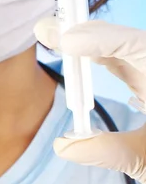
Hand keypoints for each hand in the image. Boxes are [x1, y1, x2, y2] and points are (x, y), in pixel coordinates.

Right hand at [34, 18, 145, 182]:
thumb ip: (110, 152)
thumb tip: (63, 145)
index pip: (136, 46)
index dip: (101, 39)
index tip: (68, 41)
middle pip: (124, 39)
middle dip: (85, 32)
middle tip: (47, 30)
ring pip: (120, 45)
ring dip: (86, 39)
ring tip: (53, 35)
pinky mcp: (144, 81)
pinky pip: (120, 58)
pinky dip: (95, 54)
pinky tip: (73, 51)